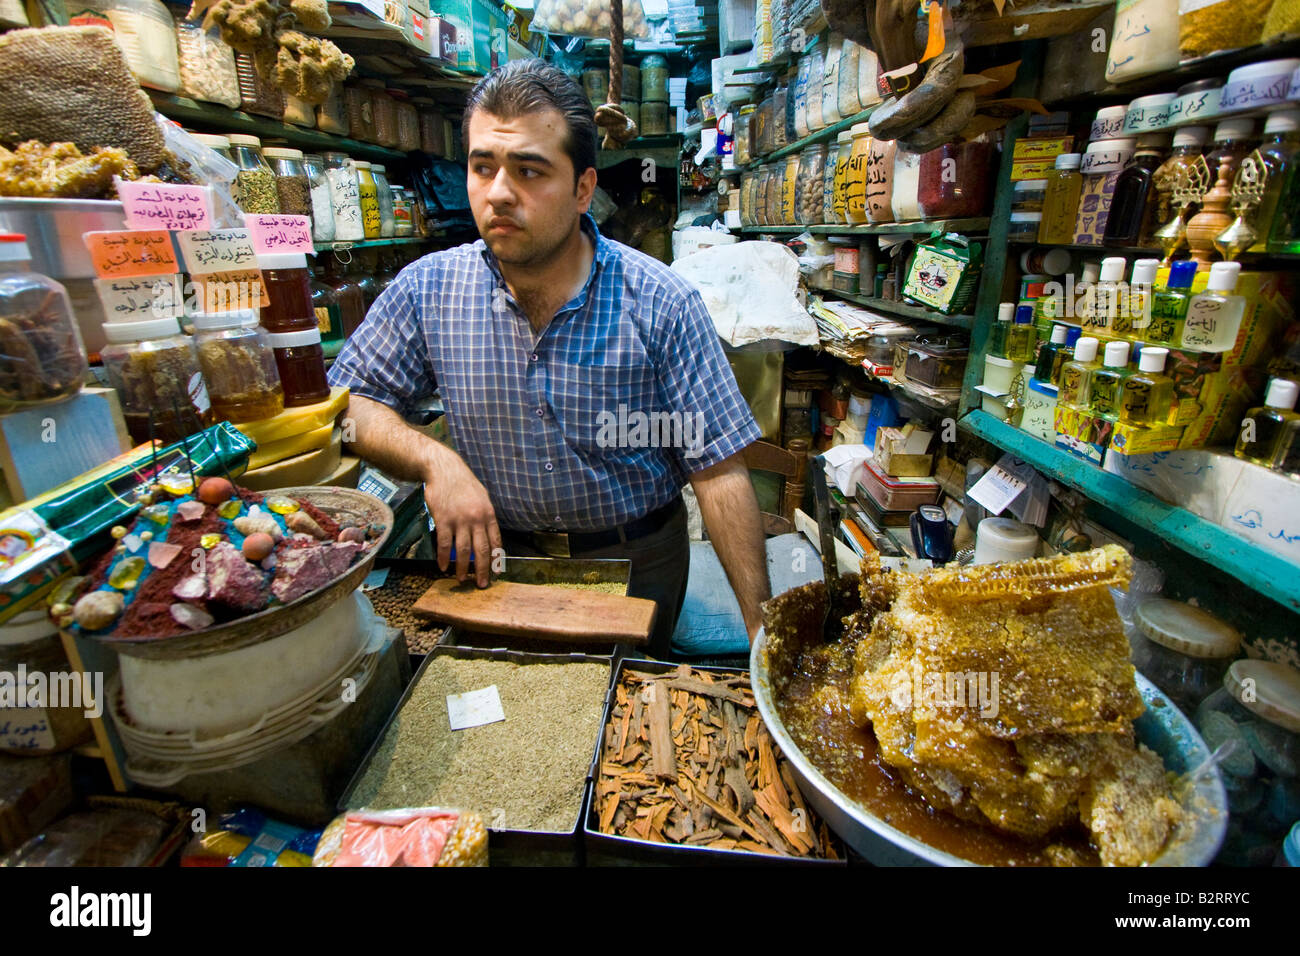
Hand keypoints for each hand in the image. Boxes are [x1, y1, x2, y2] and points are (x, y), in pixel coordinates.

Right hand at [422, 446, 501, 587]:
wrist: (443, 470)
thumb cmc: (463, 484)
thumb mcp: (481, 497)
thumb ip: (484, 516)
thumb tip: (487, 535)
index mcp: (488, 514)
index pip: (495, 541)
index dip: (496, 559)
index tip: (496, 572)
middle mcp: (476, 519)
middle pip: (481, 550)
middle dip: (483, 570)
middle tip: (482, 584)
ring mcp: (459, 520)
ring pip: (463, 550)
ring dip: (463, 567)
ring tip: (462, 579)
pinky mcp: (443, 520)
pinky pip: (444, 544)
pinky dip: (443, 557)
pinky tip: (443, 567)